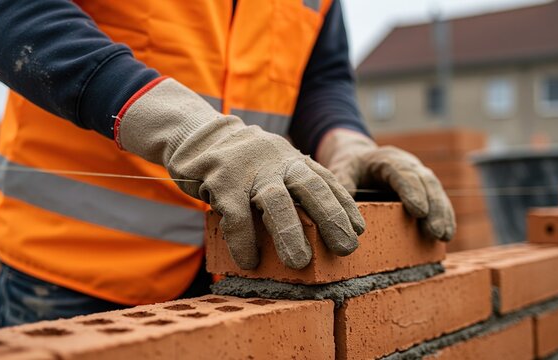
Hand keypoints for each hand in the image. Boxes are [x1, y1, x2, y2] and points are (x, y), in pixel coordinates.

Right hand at [116, 77, 364, 268]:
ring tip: (300, 262)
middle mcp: (277, 161)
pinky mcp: (221, 181)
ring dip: (290, 232)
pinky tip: (250, 262)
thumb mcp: (275, 164)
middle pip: (309, 187)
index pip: (325, 181)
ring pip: (275, 201)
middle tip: (346, 248)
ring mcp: (249, 170)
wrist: (199, 136)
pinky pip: (236, 216)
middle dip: (330, 217)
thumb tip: (323, 222)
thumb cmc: (243, 161)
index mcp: (293, 159)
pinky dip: (244, 241)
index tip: (358, 230)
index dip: (344, 205)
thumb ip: (295, 184)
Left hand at [316, 128, 455, 240]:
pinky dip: (444, 215)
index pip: (403, 173)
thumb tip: (344, 208)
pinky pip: (438, 199)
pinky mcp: (424, 186)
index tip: (419, 212)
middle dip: (433, 207)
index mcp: (387, 159)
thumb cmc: (350, 167)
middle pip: (425, 183)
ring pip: (435, 191)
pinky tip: (447, 234)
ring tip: (444, 236)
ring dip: (442, 214)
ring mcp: (419, 174)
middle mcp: (408, 164)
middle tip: (435, 232)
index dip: (412, 191)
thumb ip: (343, 185)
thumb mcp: (341, 171)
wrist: (360, 158)